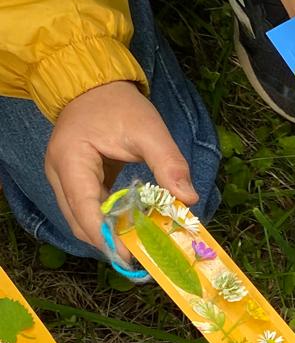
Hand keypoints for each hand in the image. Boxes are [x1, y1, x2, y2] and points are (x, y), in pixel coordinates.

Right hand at [44, 83, 196, 261]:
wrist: (95, 85)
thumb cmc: (118, 104)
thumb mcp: (149, 129)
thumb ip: (168, 163)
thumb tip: (189, 199)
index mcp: (70, 160)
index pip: (85, 210)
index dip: (107, 237)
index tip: (133, 255)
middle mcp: (58, 175)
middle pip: (80, 223)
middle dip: (110, 242)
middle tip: (144, 257)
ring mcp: (63, 180)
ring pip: (82, 221)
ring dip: (109, 235)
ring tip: (142, 247)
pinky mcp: (74, 184)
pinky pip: (89, 211)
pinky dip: (109, 223)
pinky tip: (134, 229)